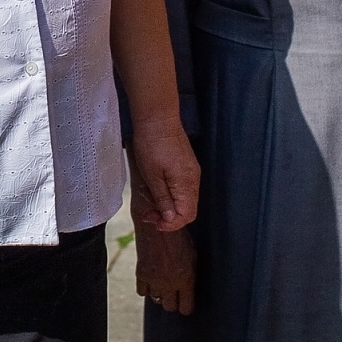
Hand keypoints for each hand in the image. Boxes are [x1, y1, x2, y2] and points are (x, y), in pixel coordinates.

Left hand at [128, 115, 199, 231]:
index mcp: (187, 184)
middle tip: (147, 213)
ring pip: (183, 198)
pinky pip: (181, 187)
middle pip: (187, 209)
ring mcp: (191, 171)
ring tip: (147, 198)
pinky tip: (154, 186)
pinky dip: (168, 192)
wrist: (157, 116)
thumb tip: (170, 219)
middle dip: (167, 216)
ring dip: (166, 204)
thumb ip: (163, 199)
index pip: (187, 215)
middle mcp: (194, 179)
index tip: (153, 221)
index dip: (170, 224)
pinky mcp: (185, 164)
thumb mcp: (152, 176)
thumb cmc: (151, 144)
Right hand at [135, 224, 195, 314]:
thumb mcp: (192, 257)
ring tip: (162, 282)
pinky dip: (146, 287)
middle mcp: (170, 283)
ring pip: (156, 300)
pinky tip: (151, 278)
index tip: (185, 303)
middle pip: (170, 307)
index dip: (186, 306)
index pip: (186, 308)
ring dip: (159, 293)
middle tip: (174, 293)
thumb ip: (190, 276)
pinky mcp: (141, 274)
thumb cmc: (178, 238)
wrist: (158, 224)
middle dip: (173, 301)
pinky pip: (142, 292)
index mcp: (186, 279)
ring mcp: (154, 279)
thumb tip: (189, 290)